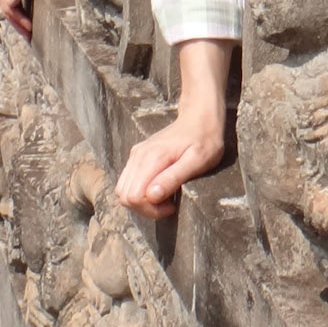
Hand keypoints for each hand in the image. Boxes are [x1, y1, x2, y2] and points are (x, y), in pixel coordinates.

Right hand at [0, 0, 61, 37]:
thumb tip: (9, 2)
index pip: (8, 6)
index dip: (18, 20)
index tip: (30, 29)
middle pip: (7, 9)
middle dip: (17, 24)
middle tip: (29, 37)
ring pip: (9, 8)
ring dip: (17, 22)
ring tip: (27, 34)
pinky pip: (13, 4)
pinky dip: (18, 15)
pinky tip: (25, 23)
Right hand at [115, 40, 229, 215]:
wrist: (200, 117)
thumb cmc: (204, 140)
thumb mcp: (197, 161)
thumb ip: (173, 178)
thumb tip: (152, 196)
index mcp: (152, 158)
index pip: (134, 197)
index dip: (151, 209)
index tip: (172, 205)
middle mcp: (138, 156)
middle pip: (124, 196)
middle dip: (145, 208)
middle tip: (169, 204)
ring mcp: (136, 155)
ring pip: (122, 190)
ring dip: (141, 202)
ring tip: (165, 198)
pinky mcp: (137, 155)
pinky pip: (128, 182)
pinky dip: (139, 192)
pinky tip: (161, 188)